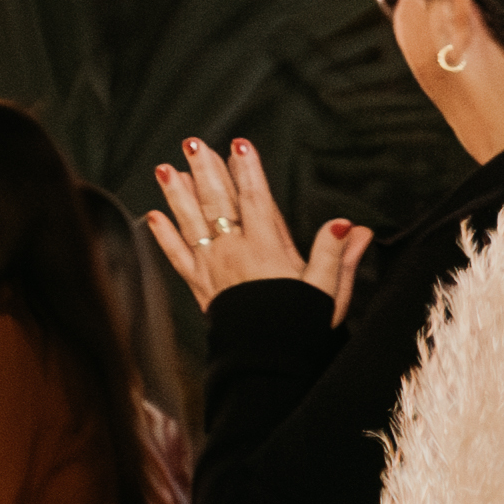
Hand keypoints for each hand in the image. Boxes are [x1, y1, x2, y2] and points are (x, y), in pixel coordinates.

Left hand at [146, 135, 362, 311]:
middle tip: (193, 144)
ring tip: (164, 169)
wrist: (267, 359)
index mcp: (267, 249)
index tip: (240, 144)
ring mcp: (212, 267)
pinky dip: (163, 235)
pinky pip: (177, 256)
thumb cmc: (301, 324)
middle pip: (217, 204)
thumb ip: (336, 255)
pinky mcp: (198, 285)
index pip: (257, 200)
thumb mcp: (328, 290)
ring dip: (177, 195)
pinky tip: (152, 216)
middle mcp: (234, 252)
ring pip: (191, 223)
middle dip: (205, 171)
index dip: (249, 171)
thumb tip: (352, 226)